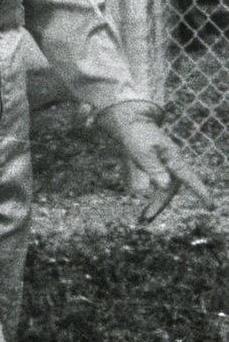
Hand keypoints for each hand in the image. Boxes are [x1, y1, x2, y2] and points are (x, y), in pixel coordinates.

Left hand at [96, 103, 213, 221]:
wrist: (130, 123)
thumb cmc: (137, 134)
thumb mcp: (142, 151)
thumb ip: (153, 168)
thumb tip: (166, 186)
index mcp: (172, 159)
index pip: (189, 178)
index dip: (200, 191)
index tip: (211, 205)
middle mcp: (171, 163)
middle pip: (170, 190)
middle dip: (160, 205)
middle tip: (145, 219)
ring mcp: (164, 165)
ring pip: (164, 190)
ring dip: (155, 204)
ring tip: (143, 218)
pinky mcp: (156, 166)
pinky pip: (157, 185)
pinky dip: (152, 196)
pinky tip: (146, 206)